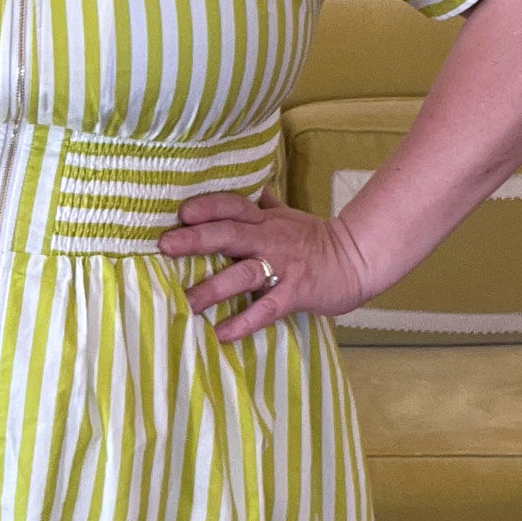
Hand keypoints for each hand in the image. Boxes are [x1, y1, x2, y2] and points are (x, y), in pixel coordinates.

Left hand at [157, 191, 372, 342]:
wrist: (356, 260)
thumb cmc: (313, 239)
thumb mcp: (286, 215)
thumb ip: (261, 204)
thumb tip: (244, 187)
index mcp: (264, 219)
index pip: (233, 206)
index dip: (209, 206)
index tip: (182, 211)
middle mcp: (270, 239)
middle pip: (231, 235)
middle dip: (197, 239)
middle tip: (166, 245)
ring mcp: (282, 267)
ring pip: (243, 274)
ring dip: (212, 288)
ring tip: (185, 303)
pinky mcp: (294, 294)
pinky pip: (266, 309)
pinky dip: (244, 322)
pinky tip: (222, 334)